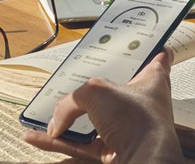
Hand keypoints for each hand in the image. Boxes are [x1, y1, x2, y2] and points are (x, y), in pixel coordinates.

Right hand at [23, 50, 182, 162]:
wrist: (144, 160)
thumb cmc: (140, 121)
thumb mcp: (97, 92)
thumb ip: (71, 101)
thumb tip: (57, 121)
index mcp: (149, 80)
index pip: (157, 58)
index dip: (148, 47)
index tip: (138, 41)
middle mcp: (139, 104)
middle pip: (111, 90)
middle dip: (88, 87)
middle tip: (70, 79)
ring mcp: (125, 127)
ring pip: (90, 120)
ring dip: (66, 117)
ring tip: (44, 110)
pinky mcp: (112, 149)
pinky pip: (79, 144)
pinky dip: (57, 141)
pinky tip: (37, 136)